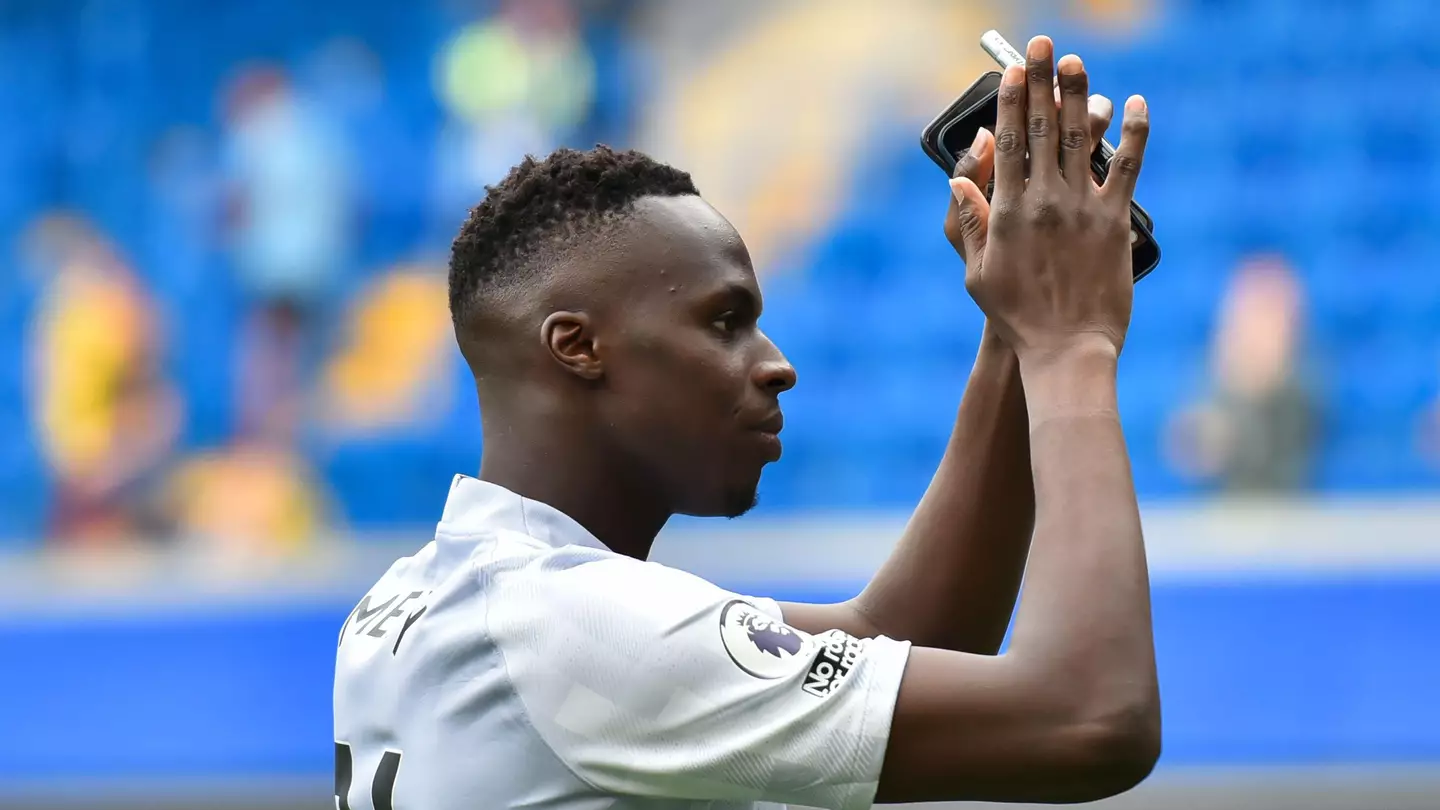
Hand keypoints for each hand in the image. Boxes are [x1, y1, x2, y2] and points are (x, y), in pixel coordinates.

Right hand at [948, 37, 1148, 360]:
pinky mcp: (1114, 221)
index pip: (1007, 143)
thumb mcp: (977, 274)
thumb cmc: (1017, 318)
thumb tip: (960, 179)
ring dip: (1078, 95)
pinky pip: (1125, 167)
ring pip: (1078, 138)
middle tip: (1041, 45)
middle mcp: (1043, 203)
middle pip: (1040, 128)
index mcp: (1007, 213)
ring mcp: (1081, 209)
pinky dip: (1132, 132)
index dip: (1009, 101)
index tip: (1011, 71)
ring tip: (1075, 62)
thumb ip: (969, 223)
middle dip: (1039, 82)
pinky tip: (1134, 104)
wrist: (1067, 349)